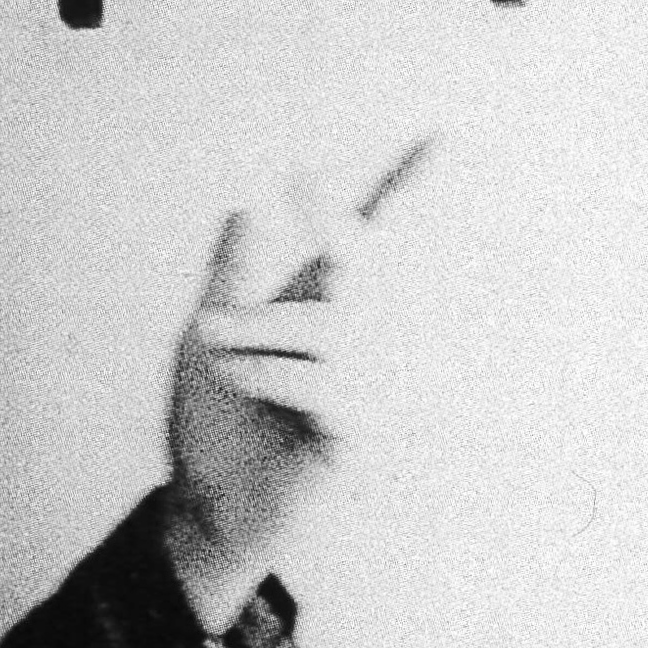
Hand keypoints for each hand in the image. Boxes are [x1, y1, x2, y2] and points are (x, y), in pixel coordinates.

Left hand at [162, 137, 433, 629]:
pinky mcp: (354, 432)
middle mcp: (350, 340)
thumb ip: (229, 277)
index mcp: (320, 309)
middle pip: (360, 264)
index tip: (442, 139)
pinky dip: (268, 373)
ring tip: (211, 341)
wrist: (205, 508)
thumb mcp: (206, 341)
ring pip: (324, 327)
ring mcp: (359, 386)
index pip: (373, 243)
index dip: (406, 192)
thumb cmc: (212, 429)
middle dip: (336, 219)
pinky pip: (320, 384)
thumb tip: (245, 207)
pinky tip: (233, 375)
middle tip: (305, 173)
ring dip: (257, 328)